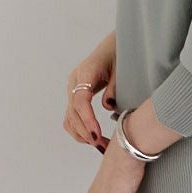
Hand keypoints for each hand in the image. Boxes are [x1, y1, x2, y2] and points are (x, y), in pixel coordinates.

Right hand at [63, 31, 116, 151]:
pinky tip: (95, 139)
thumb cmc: (119, 54)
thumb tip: (107, 106)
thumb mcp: (121, 67)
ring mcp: (73, 90)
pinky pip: (73, 117)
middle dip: (86, 132)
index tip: (96, 135)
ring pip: (70, 118)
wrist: (113, 46)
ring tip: (101, 146)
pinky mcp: (76, 96)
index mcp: (86, 72)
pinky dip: (81, 130)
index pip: (80, 100)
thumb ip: (114, 86)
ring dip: (82, 135)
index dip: (87, 119)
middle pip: (73, 113)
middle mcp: (75, 82)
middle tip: (102, 145)